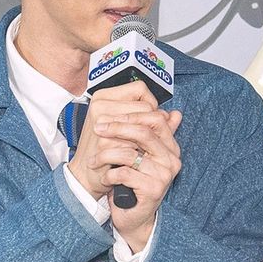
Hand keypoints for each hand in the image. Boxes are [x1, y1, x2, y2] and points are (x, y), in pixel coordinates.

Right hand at [68, 80, 158, 198]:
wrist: (86, 173)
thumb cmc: (105, 149)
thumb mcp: (127, 130)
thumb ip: (152, 121)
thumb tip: (176, 115)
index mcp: (103, 97)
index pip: (140, 88)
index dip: (151, 103)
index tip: (150, 119)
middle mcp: (100, 105)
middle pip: (145, 106)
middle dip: (152, 124)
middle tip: (147, 138)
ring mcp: (102, 123)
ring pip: (143, 124)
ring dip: (146, 139)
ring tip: (141, 148)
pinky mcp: (104, 142)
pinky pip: (135, 143)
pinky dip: (139, 152)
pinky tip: (136, 157)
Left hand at [97, 107, 182, 250]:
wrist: (133, 217)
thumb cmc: (133, 183)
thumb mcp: (138, 154)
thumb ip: (143, 131)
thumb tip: (145, 109)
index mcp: (170, 146)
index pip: (155, 118)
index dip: (130, 115)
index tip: (107, 118)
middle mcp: (171, 159)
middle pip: (144, 132)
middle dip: (117, 127)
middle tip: (98, 129)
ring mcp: (164, 175)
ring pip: (129, 153)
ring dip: (105, 155)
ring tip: (93, 160)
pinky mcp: (153, 190)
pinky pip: (125, 173)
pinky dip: (109, 175)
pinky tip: (104, 178)